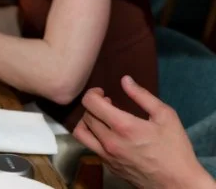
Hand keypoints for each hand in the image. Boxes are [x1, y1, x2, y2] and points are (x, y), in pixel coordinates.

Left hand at [73, 76, 211, 188]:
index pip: (90, 103)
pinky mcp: (108, 167)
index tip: (101, 92)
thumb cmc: (175, 149)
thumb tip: (125, 80)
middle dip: (93, 106)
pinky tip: (109, 135)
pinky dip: (94, 137)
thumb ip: (142, 95)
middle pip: (85, 116)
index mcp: (123, 126)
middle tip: (107, 104)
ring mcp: (107, 156)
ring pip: (81, 134)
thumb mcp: (165, 116)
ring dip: (87, 122)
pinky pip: (92, 148)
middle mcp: (110, 142)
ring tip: (100, 118)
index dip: (92, 93)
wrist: (178, 183)